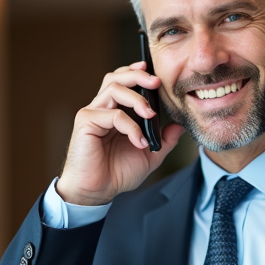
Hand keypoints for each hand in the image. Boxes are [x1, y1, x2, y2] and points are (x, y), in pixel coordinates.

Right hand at [56, 62, 184, 205]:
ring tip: (150, 114)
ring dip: (137, 99)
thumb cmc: (116, 173)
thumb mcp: (149, 155)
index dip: (137, 73)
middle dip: (138, 76)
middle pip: (116, 77)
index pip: (123, 82)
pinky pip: (113, 115)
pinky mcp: (85, 122)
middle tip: (156, 83)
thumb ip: (164, 140)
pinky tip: (139, 142)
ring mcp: (92, 113)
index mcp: (114, 112)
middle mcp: (101, 109)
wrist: (97, 191)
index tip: (155, 76)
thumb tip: (179, 126)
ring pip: (114, 88)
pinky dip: (131, 126)